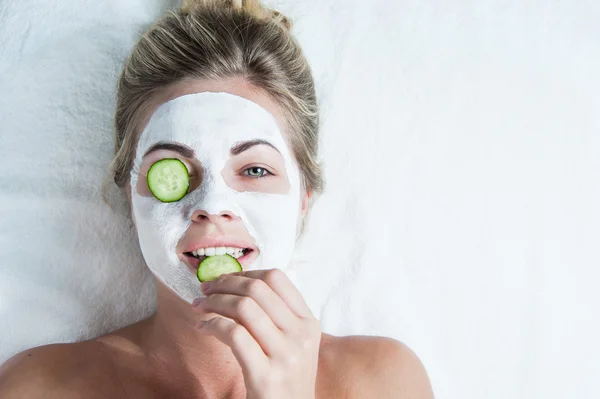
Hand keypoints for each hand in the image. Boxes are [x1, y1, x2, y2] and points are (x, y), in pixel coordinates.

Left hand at [192, 268, 320, 398]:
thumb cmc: (286, 379)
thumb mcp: (295, 344)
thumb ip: (277, 316)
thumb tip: (238, 284)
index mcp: (309, 323)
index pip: (277, 279)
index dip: (246, 273)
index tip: (225, 278)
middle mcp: (301, 336)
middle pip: (257, 289)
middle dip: (225, 284)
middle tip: (205, 289)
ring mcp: (285, 355)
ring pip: (244, 308)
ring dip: (214, 302)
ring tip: (200, 306)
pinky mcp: (265, 375)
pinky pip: (233, 334)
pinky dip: (212, 325)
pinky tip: (202, 327)